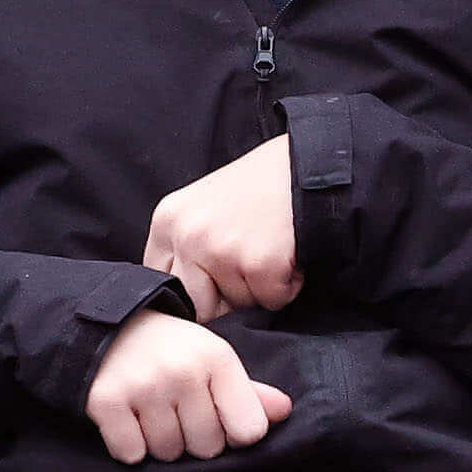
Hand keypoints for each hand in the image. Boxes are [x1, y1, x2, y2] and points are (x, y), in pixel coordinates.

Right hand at [85, 312, 291, 463]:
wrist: (109, 326)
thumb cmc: (171, 350)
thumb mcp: (212, 359)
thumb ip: (248, 392)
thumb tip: (284, 412)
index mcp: (217, 359)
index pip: (248, 431)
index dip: (232, 432)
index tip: (216, 417)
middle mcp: (183, 371)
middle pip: (206, 448)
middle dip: (192, 438)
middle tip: (176, 411)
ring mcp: (144, 387)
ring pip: (167, 454)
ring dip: (159, 443)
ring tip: (150, 413)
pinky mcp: (107, 402)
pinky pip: (131, 454)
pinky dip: (129, 445)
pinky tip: (128, 419)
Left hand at [145, 135, 300, 318]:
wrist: (309, 165)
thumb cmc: (260, 186)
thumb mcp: (204, 206)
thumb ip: (185, 247)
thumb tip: (182, 301)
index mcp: (167, 221)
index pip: (161, 282)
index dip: (192, 288)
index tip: (213, 279)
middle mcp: (188, 236)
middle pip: (195, 306)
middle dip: (222, 299)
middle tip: (247, 264)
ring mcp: (221, 251)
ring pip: (237, 306)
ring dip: (259, 288)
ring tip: (270, 247)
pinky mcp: (259, 265)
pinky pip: (271, 301)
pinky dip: (286, 285)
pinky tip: (287, 252)